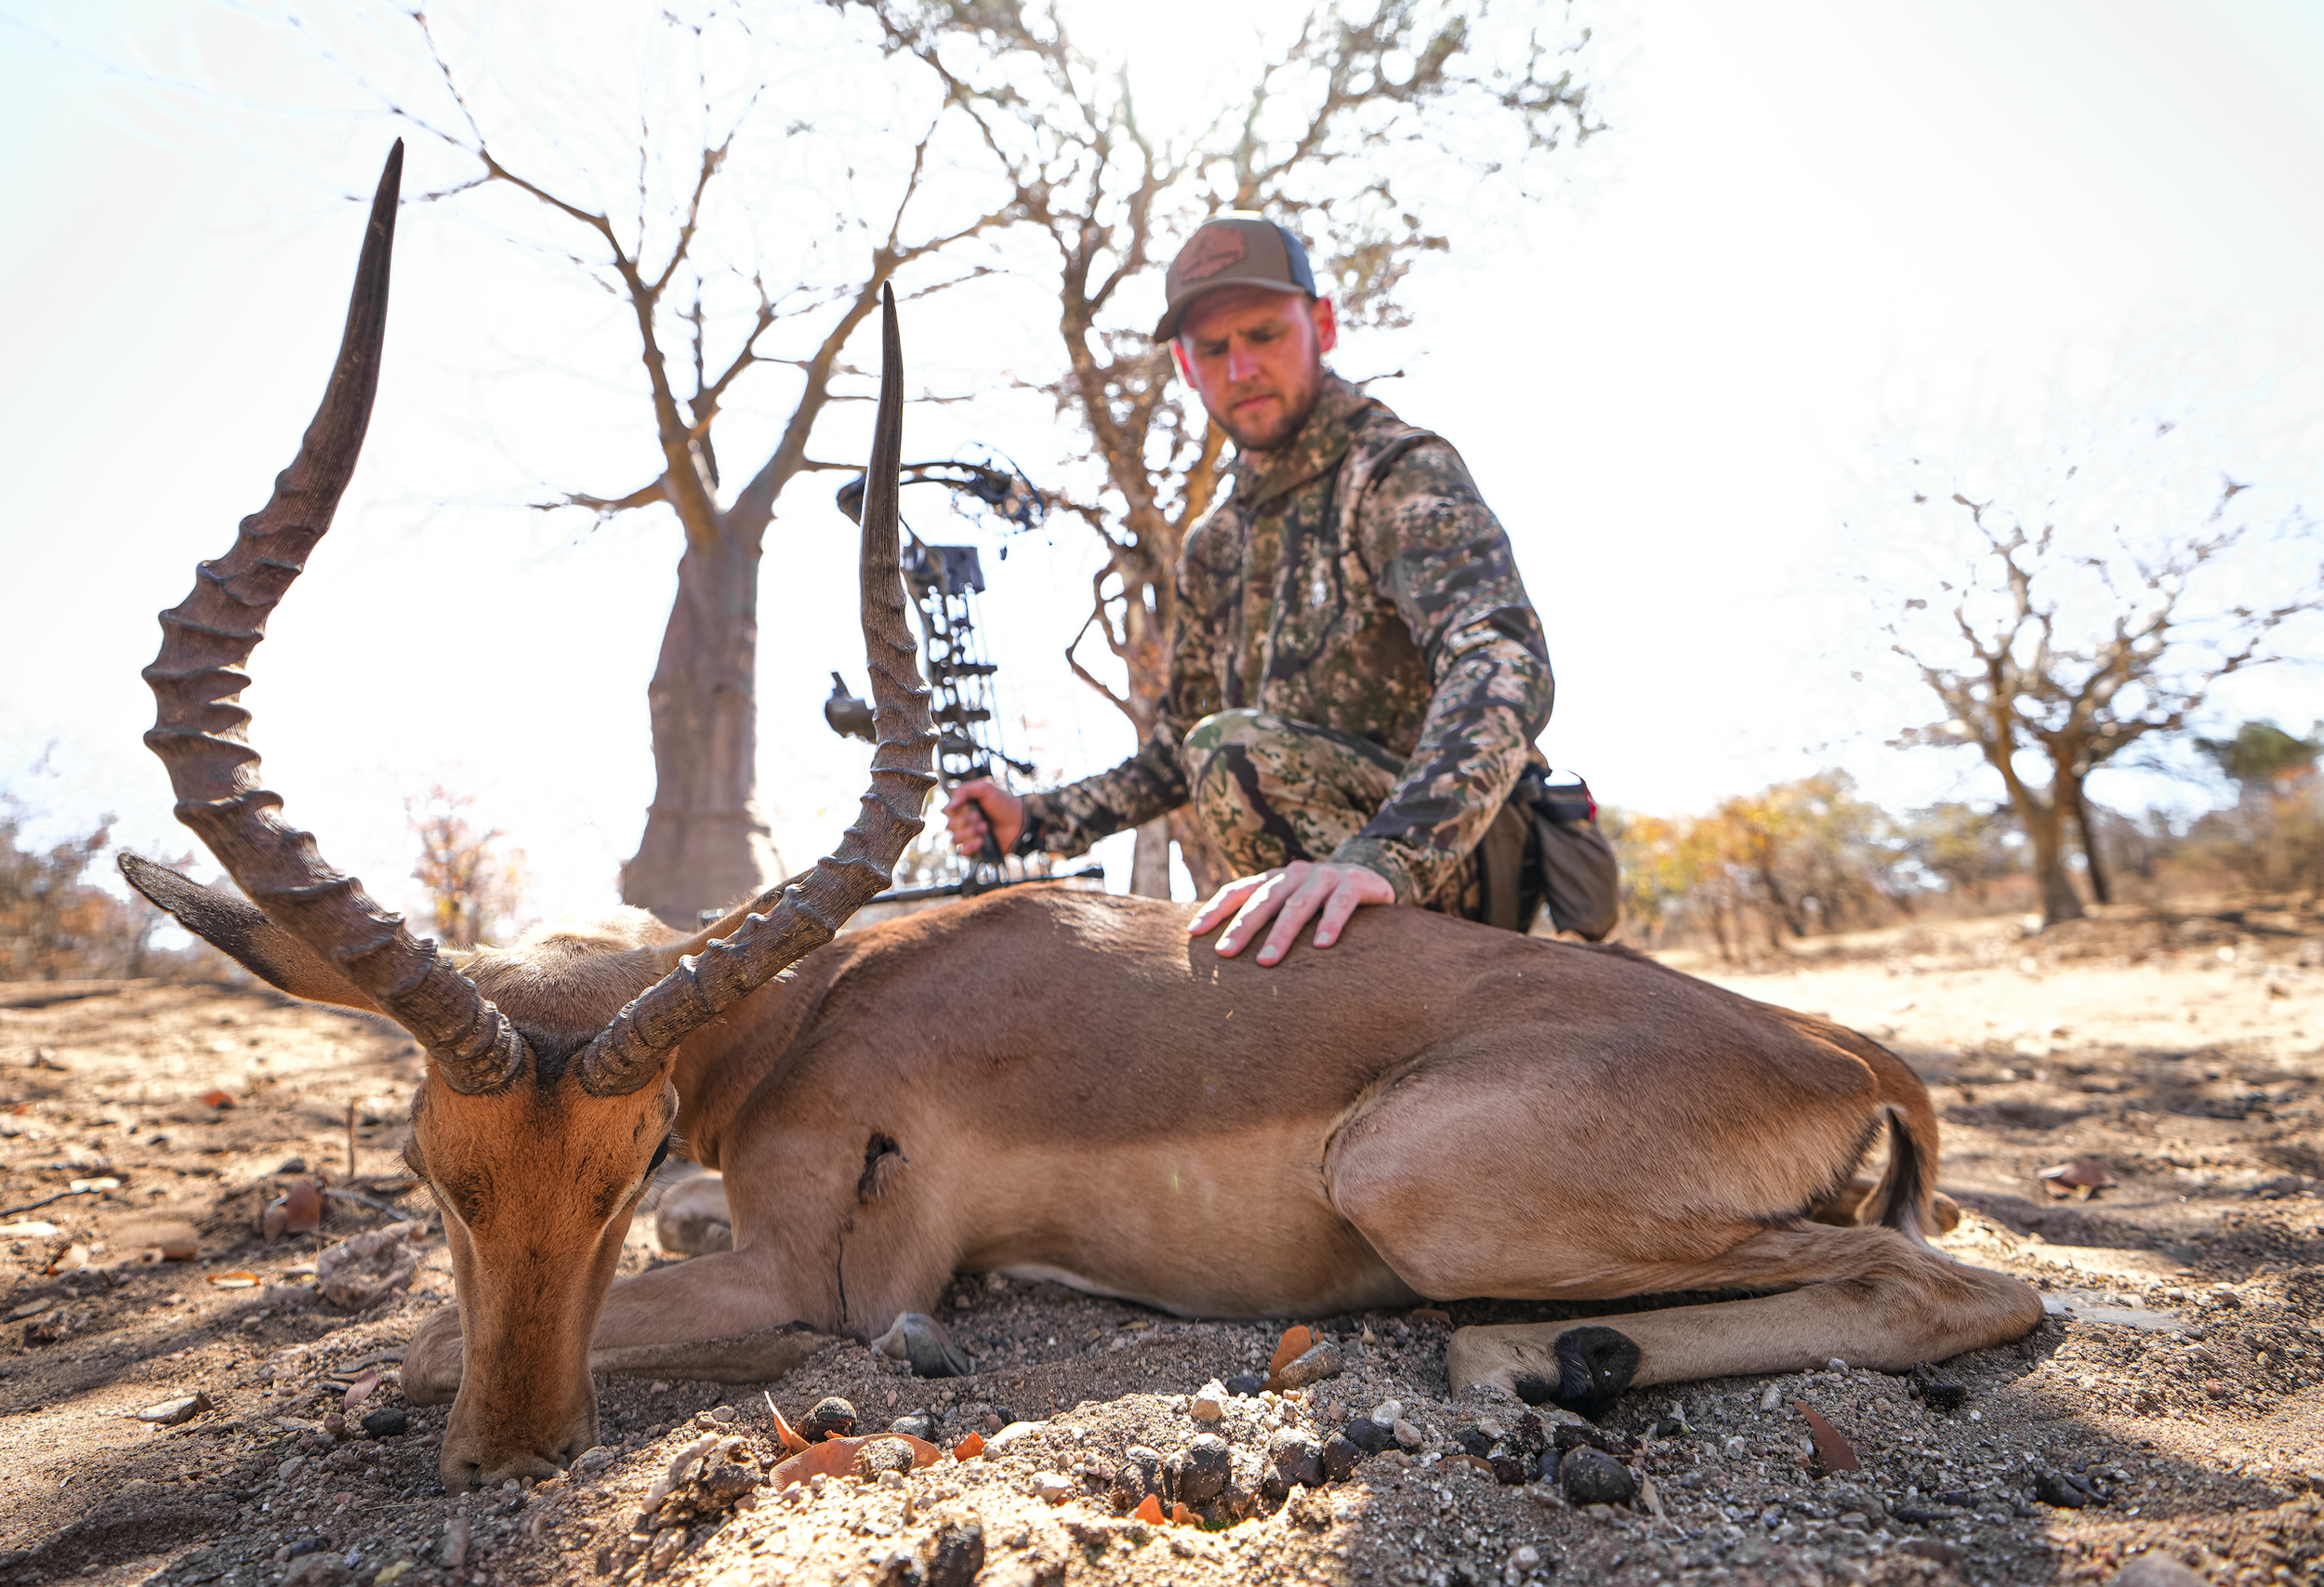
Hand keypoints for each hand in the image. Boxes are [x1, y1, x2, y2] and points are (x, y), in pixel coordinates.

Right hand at [943, 779, 1022, 857]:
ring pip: (955, 839)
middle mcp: (965, 822)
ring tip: (986, 828)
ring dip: (970, 832)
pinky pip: (962, 852)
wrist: (1022, 822)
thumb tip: (947, 808)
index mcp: (964, 807)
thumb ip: (963, 791)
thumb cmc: (1005, 803)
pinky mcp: (976, 850)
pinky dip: (970, 846)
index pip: (947, 812)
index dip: (956, 810)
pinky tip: (981, 840)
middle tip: (981, 817)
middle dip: (966, 821)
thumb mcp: (985, 788)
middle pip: (950, 826)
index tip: (969, 806)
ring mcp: (970, 837)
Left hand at [1187, 860, 1394, 965]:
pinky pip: (1341, 904)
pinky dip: (1330, 923)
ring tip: (1267, 961)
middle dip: (1243, 927)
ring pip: (1299, 904)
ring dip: (1282, 933)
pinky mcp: (1355, 882)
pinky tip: (1321, 945)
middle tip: (1225, 954)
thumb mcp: (1292, 905)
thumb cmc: (1323, 902)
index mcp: (1275, 879)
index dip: (1215, 909)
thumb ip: (1267, 920)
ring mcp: (1325, 876)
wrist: (1373, 877)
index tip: (1194, 933)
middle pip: (1264, 899)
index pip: (1238, 890)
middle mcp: (1295, 874)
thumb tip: (1225, 954)